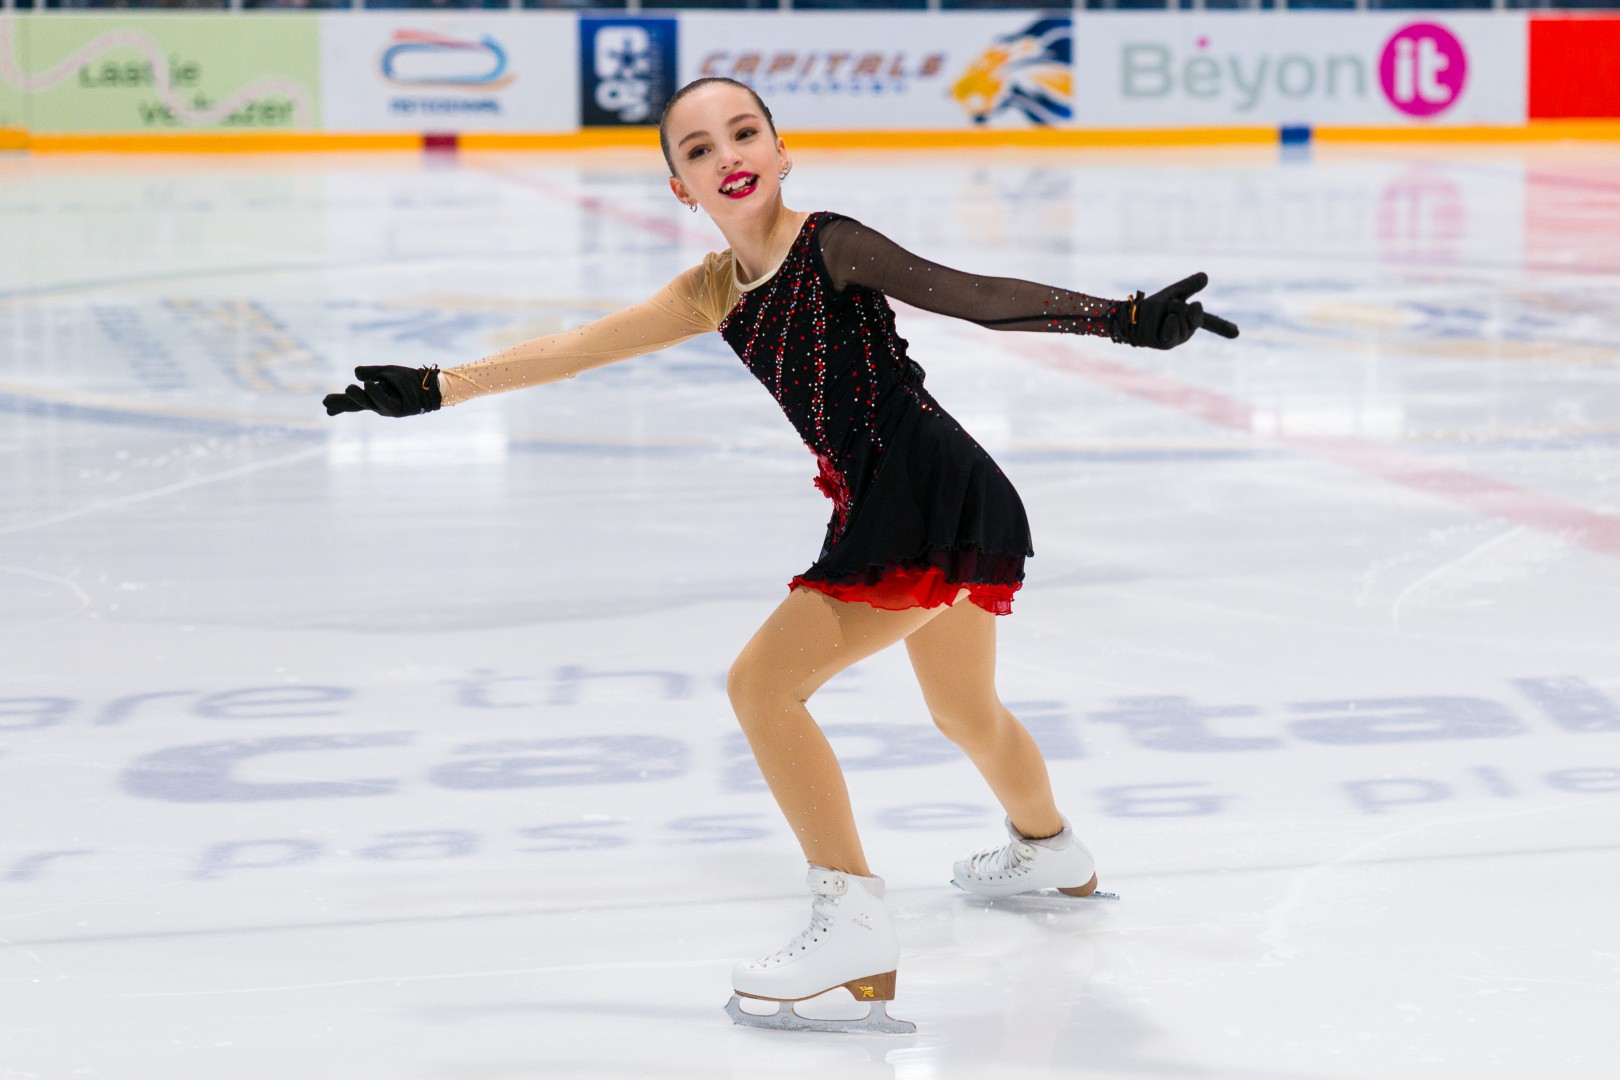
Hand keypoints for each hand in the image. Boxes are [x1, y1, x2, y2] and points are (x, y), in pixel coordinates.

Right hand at [323, 365, 442, 416]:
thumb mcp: (387, 372)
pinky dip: (376, 393)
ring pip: (370, 404)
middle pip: (357, 405)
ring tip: (349, 387)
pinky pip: (385, 402)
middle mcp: (379, 406)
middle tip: (325, 400)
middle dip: (342, 404)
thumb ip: (371, 372)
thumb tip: (355, 373)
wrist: (431, 386)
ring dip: (358, 396)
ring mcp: (389, 409)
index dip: (339, 405)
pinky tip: (369, 385)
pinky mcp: (400, 410)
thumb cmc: (410, 379)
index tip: (325, 406)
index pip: (353, 402)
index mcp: (374, 398)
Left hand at [1112, 273, 1239, 348]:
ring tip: (1161, 314)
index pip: (1211, 322)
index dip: (1224, 327)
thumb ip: (1189, 286)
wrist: (1131, 318)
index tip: (1237, 333)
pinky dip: (1166, 321)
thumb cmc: (1152, 308)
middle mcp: (1186, 333)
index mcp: (1190, 321)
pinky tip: (1160, 322)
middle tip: (1169, 306)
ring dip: (1170, 311)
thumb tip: (1206, 275)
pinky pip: (1172, 329)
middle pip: (1194, 313)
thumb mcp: (1173, 293)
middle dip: (1180, 305)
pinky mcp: (1166, 344)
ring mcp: (1177, 340)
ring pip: (1182, 319)